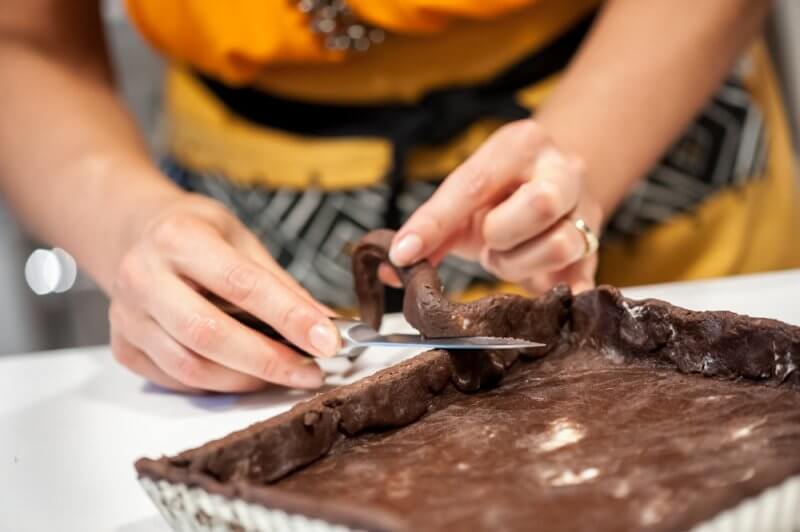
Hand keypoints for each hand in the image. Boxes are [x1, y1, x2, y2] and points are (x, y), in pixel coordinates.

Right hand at [108, 193, 338, 392]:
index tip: (328, 340)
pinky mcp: (124, 347)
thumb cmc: (197, 235)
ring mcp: (127, 316)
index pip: (242, 284)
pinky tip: (247, 375)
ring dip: (247, 380)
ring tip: (286, 375)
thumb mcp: (242, 241)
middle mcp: (143, 276)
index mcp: (179, 238)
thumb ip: (282, 286)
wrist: (137, 234)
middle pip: (210, 334)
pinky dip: (219, 384)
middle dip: (269, 360)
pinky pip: (177, 379)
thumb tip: (327, 327)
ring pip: (192, 367)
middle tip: (311, 372)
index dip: (290, 317)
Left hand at [389, 119, 602, 293]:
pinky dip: (557, 296)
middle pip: (540, 204)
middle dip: (501, 235)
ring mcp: (586, 209)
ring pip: (561, 245)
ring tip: (507, 257)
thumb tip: (393, 268)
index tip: (405, 253)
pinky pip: (582, 282)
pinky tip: (541, 291)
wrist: (555, 182)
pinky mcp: (596, 250)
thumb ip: (431, 229)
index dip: (435, 223)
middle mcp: (562, 170)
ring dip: (520, 264)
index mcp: (520, 145)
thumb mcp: (465, 198)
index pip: (473, 183)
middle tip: (489, 243)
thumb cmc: (502, 193)